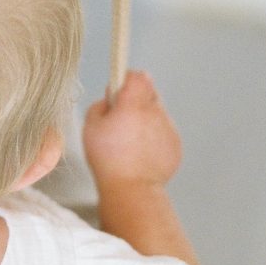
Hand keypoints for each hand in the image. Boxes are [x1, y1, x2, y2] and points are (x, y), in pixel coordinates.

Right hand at [82, 71, 181, 191]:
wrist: (131, 188)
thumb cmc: (108, 159)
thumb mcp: (90, 127)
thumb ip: (100, 105)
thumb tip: (110, 100)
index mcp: (133, 104)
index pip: (136, 76)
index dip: (125, 81)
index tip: (119, 91)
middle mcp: (155, 112)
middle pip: (149, 93)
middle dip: (136, 102)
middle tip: (121, 121)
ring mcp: (168, 128)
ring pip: (157, 114)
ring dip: (145, 122)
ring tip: (129, 143)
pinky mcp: (175, 144)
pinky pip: (164, 133)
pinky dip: (153, 140)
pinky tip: (140, 155)